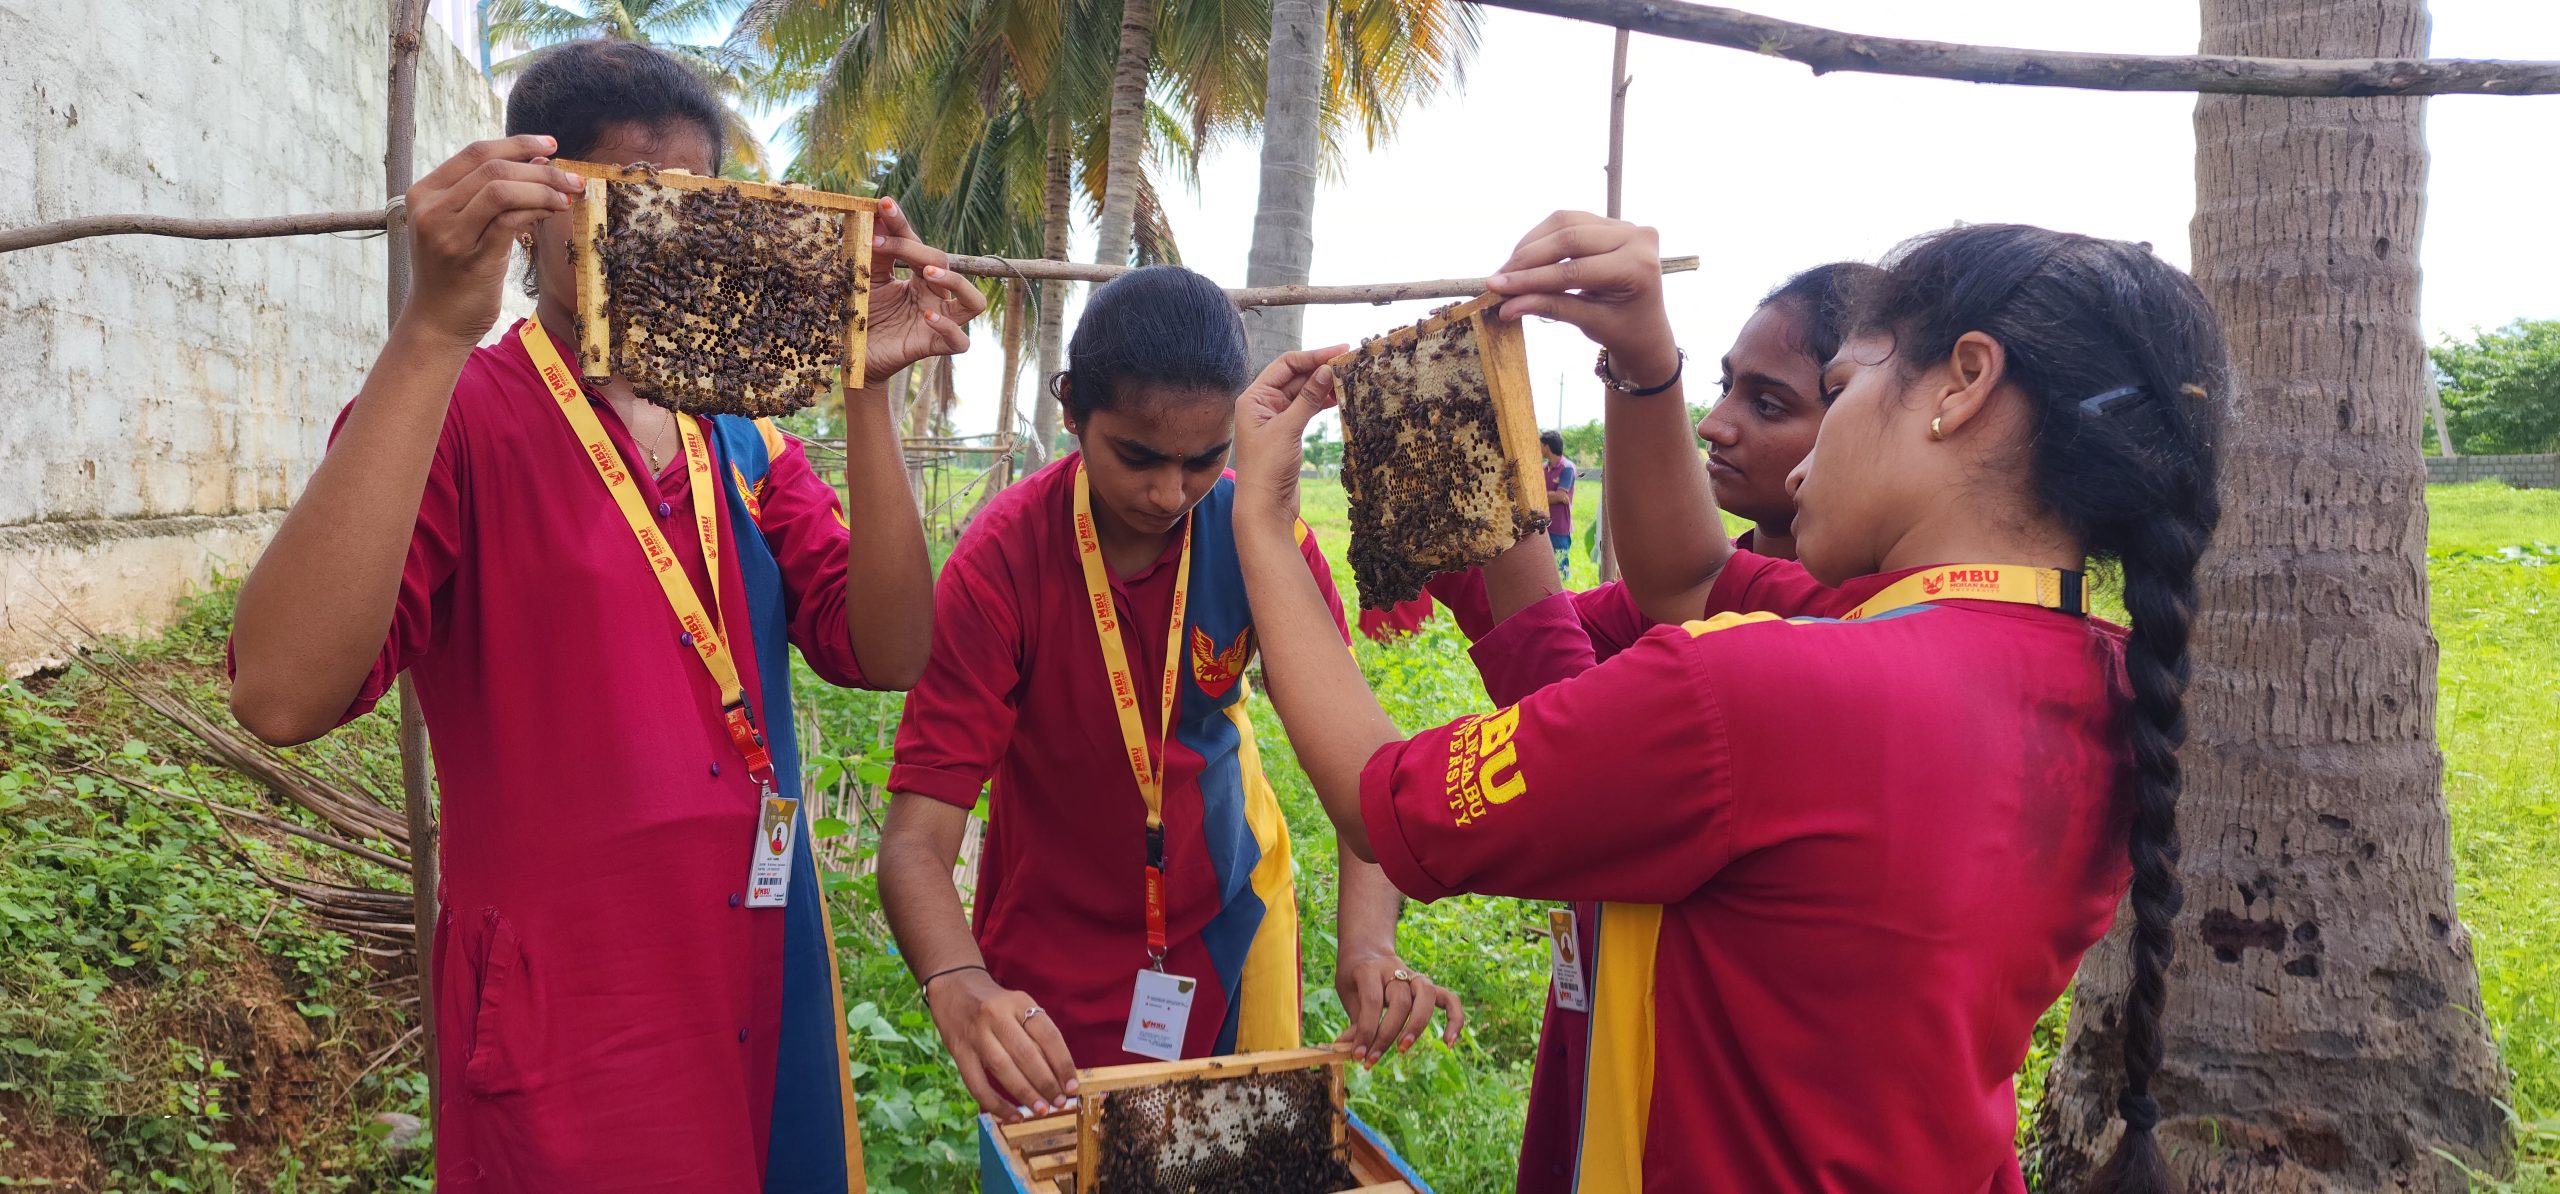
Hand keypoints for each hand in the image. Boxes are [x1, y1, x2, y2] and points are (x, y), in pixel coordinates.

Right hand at [399, 134, 585, 347]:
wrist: (436, 322)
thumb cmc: (454, 273)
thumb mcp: (461, 226)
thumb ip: (487, 194)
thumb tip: (538, 162)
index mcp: (424, 192)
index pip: (475, 152)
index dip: (517, 144)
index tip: (550, 146)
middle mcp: (431, 209)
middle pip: (493, 168)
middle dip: (540, 169)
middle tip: (572, 177)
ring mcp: (448, 233)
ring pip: (501, 189)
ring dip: (543, 188)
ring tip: (568, 195)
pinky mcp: (471, 258)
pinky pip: (510, 221)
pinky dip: (537, 210)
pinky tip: (555, 212)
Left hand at [860, 198, 990, 386]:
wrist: (854, 359)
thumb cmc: (863, 319)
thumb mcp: (866, 281)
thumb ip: (873, 254)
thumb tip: (874, 215)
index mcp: (918, 277)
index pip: (916, 243)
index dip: (901, 223)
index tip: (883, 205)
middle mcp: (934, 296)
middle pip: (943, 263)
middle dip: (914, 249)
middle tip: (880, 245)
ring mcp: (939, 322)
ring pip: (974, 301)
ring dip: (956, 282)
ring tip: (928, 274)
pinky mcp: (935, 347)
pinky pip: (959, 340)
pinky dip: (948, 327)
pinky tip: (927, 317)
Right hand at [922, 969, 1079, 1120]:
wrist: (952, 985)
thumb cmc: (994, 1002)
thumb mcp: (1018, 1005)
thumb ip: (1035, 1033)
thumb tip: (1058, 1074)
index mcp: (1018, 1001)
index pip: (1048, 1035)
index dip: (1063, 1063)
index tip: (1072, 1086)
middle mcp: (997, 1015)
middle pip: (1027, 1054)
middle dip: (1046, 1083)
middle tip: (1059, 1103)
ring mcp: (975, 1034)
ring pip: (1003, 1069)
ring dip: (1025, 1094)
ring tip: (1041, 1110)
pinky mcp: (958, 1051)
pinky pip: (978, 1083)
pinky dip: (996, 1103)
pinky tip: (1012, 1116)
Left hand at [1231, 344, 1349, 520]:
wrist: (1265, 507)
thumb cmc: (1267, 468)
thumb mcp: (1288, 429)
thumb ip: (1308, 398)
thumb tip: (1327, 370)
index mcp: (1254, 397)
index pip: (1286, 365)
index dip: (1313, 356)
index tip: (1339, 351)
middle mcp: (1262, 404)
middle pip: (1295, 376)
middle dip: (1320, 369)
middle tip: (1349, 362)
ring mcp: (1275, 418)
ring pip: (1303, 393)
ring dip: (1323, 386)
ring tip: (1348, 379)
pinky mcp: (1287, 432)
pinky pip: (1306, 409)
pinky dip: (1321, 403)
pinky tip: (1339, 398)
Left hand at [1333, 951, 1463, 1065]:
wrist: (1368, 953)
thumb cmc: (1356, 978)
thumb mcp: (1348, 994)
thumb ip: (1356, 1021)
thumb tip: (1351, 1050)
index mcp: (1370, 970)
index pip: (1373, 1002)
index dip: (1365, 1031)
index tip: (1358, 1055)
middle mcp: (1396, 970)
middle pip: (1400, 1002)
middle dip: (1386, 1035)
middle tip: (1372, 1059)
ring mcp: (1415, 977)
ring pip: (1427, 996)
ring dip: (1417, 1026)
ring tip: (1403, 1049)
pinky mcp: (1429, 986)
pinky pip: (1449, 1000)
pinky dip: (1454, 1019)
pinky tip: (1449, 1043)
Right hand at [1486, 212, 1679, 384]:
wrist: (1645, 326)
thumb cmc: (1622, 330)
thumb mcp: (1589, 323)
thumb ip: (1549, 308)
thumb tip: (1505, 305)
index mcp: (1638, 266)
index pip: (1574, 269)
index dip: (1532, 279)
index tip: (1497, 287)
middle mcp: (1636, 238)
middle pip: (1569, 237)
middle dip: (1527, 259)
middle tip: (1497, 278)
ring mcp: (1626, 225)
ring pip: (1564, 222)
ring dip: (1531, 245)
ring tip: (1508, 270)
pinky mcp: (1611, 222)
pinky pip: (1569, 221)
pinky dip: (1542, 238)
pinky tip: (1524, 257)